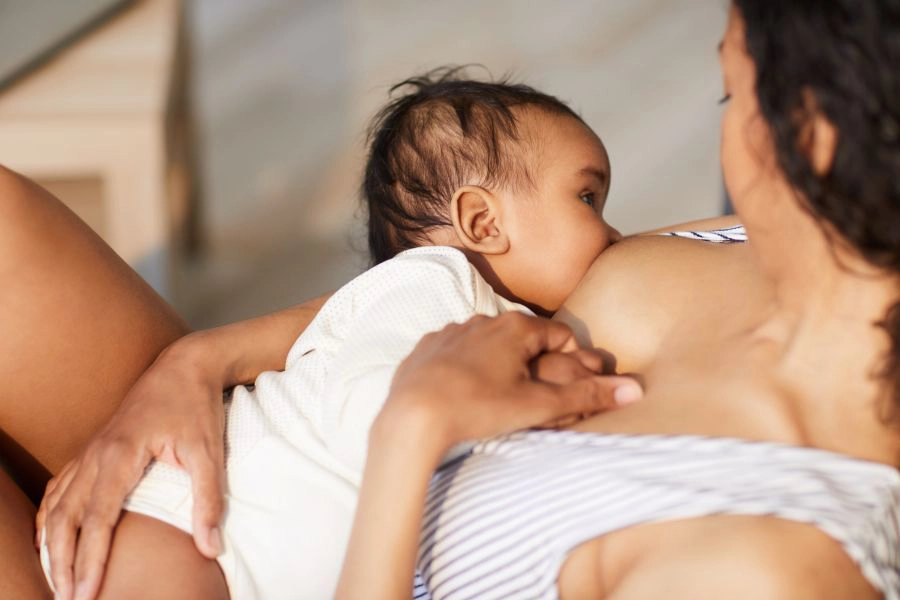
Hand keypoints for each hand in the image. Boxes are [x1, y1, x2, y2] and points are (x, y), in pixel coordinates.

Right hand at [36, 334, 227, 599]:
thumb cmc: (196, 407)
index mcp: (120, 455)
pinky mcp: (94, 449)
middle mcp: (96, 454)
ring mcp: (90, 451)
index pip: (97, 519)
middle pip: (65, 517)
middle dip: (62, 561)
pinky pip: (61, 486)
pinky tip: (51, 538)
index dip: (89, 560)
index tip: (86, 593)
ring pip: (56, 504)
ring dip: (52, 543)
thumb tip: (211, 547)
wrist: (184, 366)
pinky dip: (50, 516)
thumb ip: (208, 500)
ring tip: (58, 578)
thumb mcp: (209, 451)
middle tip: (68, 598)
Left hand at [377, 312, 642, 454]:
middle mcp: (481, 319)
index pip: (559, 334)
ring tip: (497, 399)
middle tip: (533, 398)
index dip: (570, 360)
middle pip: (522, 338)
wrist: (411, 419)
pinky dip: (465, 370)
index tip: (566, 388)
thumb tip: (635, 391)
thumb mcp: (537, 406)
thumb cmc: (477, 409)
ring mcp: (449, 332)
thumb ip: (586, 396)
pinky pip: (455, 354)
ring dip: (499, 366)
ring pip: (487, 345)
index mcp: (513, 326)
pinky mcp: (425, 348)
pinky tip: (464, 395)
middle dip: (534, 364)